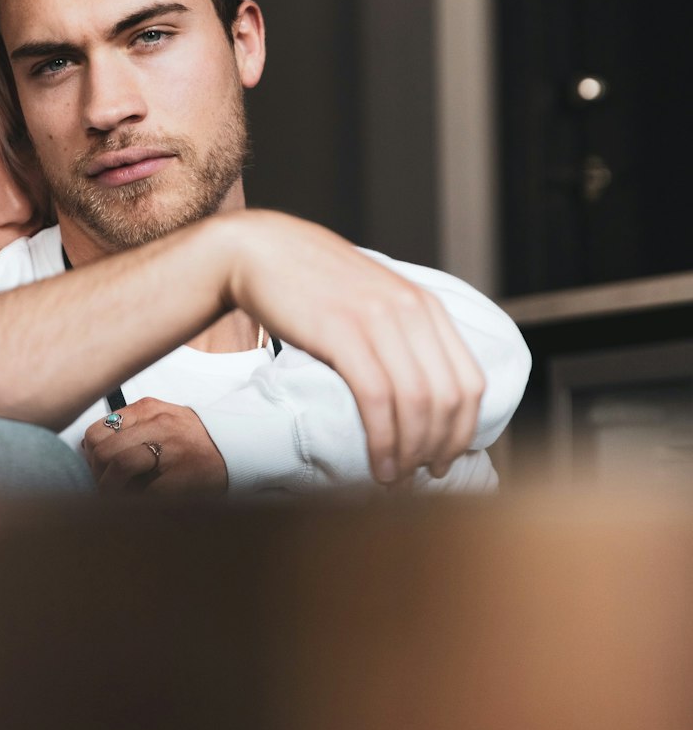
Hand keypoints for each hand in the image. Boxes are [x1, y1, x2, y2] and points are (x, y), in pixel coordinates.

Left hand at [81, 398, 227, 495]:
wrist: (238, 450)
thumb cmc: (193, 439)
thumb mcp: (161, 420)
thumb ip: (128, 428)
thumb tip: (88, 450)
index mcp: (148, 410)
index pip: (97, 431)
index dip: (91, 455)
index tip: (98, 468)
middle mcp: (157, 425)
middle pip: (102, 450)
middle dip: (98, 475)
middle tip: (107, 487)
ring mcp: (171, 450)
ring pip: (118, 467)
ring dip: (111, 489)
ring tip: (121, 498)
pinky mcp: (181, 478)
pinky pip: (143, 493)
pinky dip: (135, 503)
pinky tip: (142, 504)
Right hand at [228, 213, 485, 485]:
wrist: (259, 250)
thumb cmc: (311, 283)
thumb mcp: (372, 298)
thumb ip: (401, 331)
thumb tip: (418, 390)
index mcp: (426, 306)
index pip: (470, 381)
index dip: (463, 430)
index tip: (445, 459)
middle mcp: (411, 310)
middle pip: (449, 398)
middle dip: (440, 448)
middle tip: (422, 476)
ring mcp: (378, 318)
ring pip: (416, 402)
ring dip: (411, 451)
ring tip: (396, 479)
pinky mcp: (342, 331)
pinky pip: (377, 397)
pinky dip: (383, 439)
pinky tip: (377, 463)